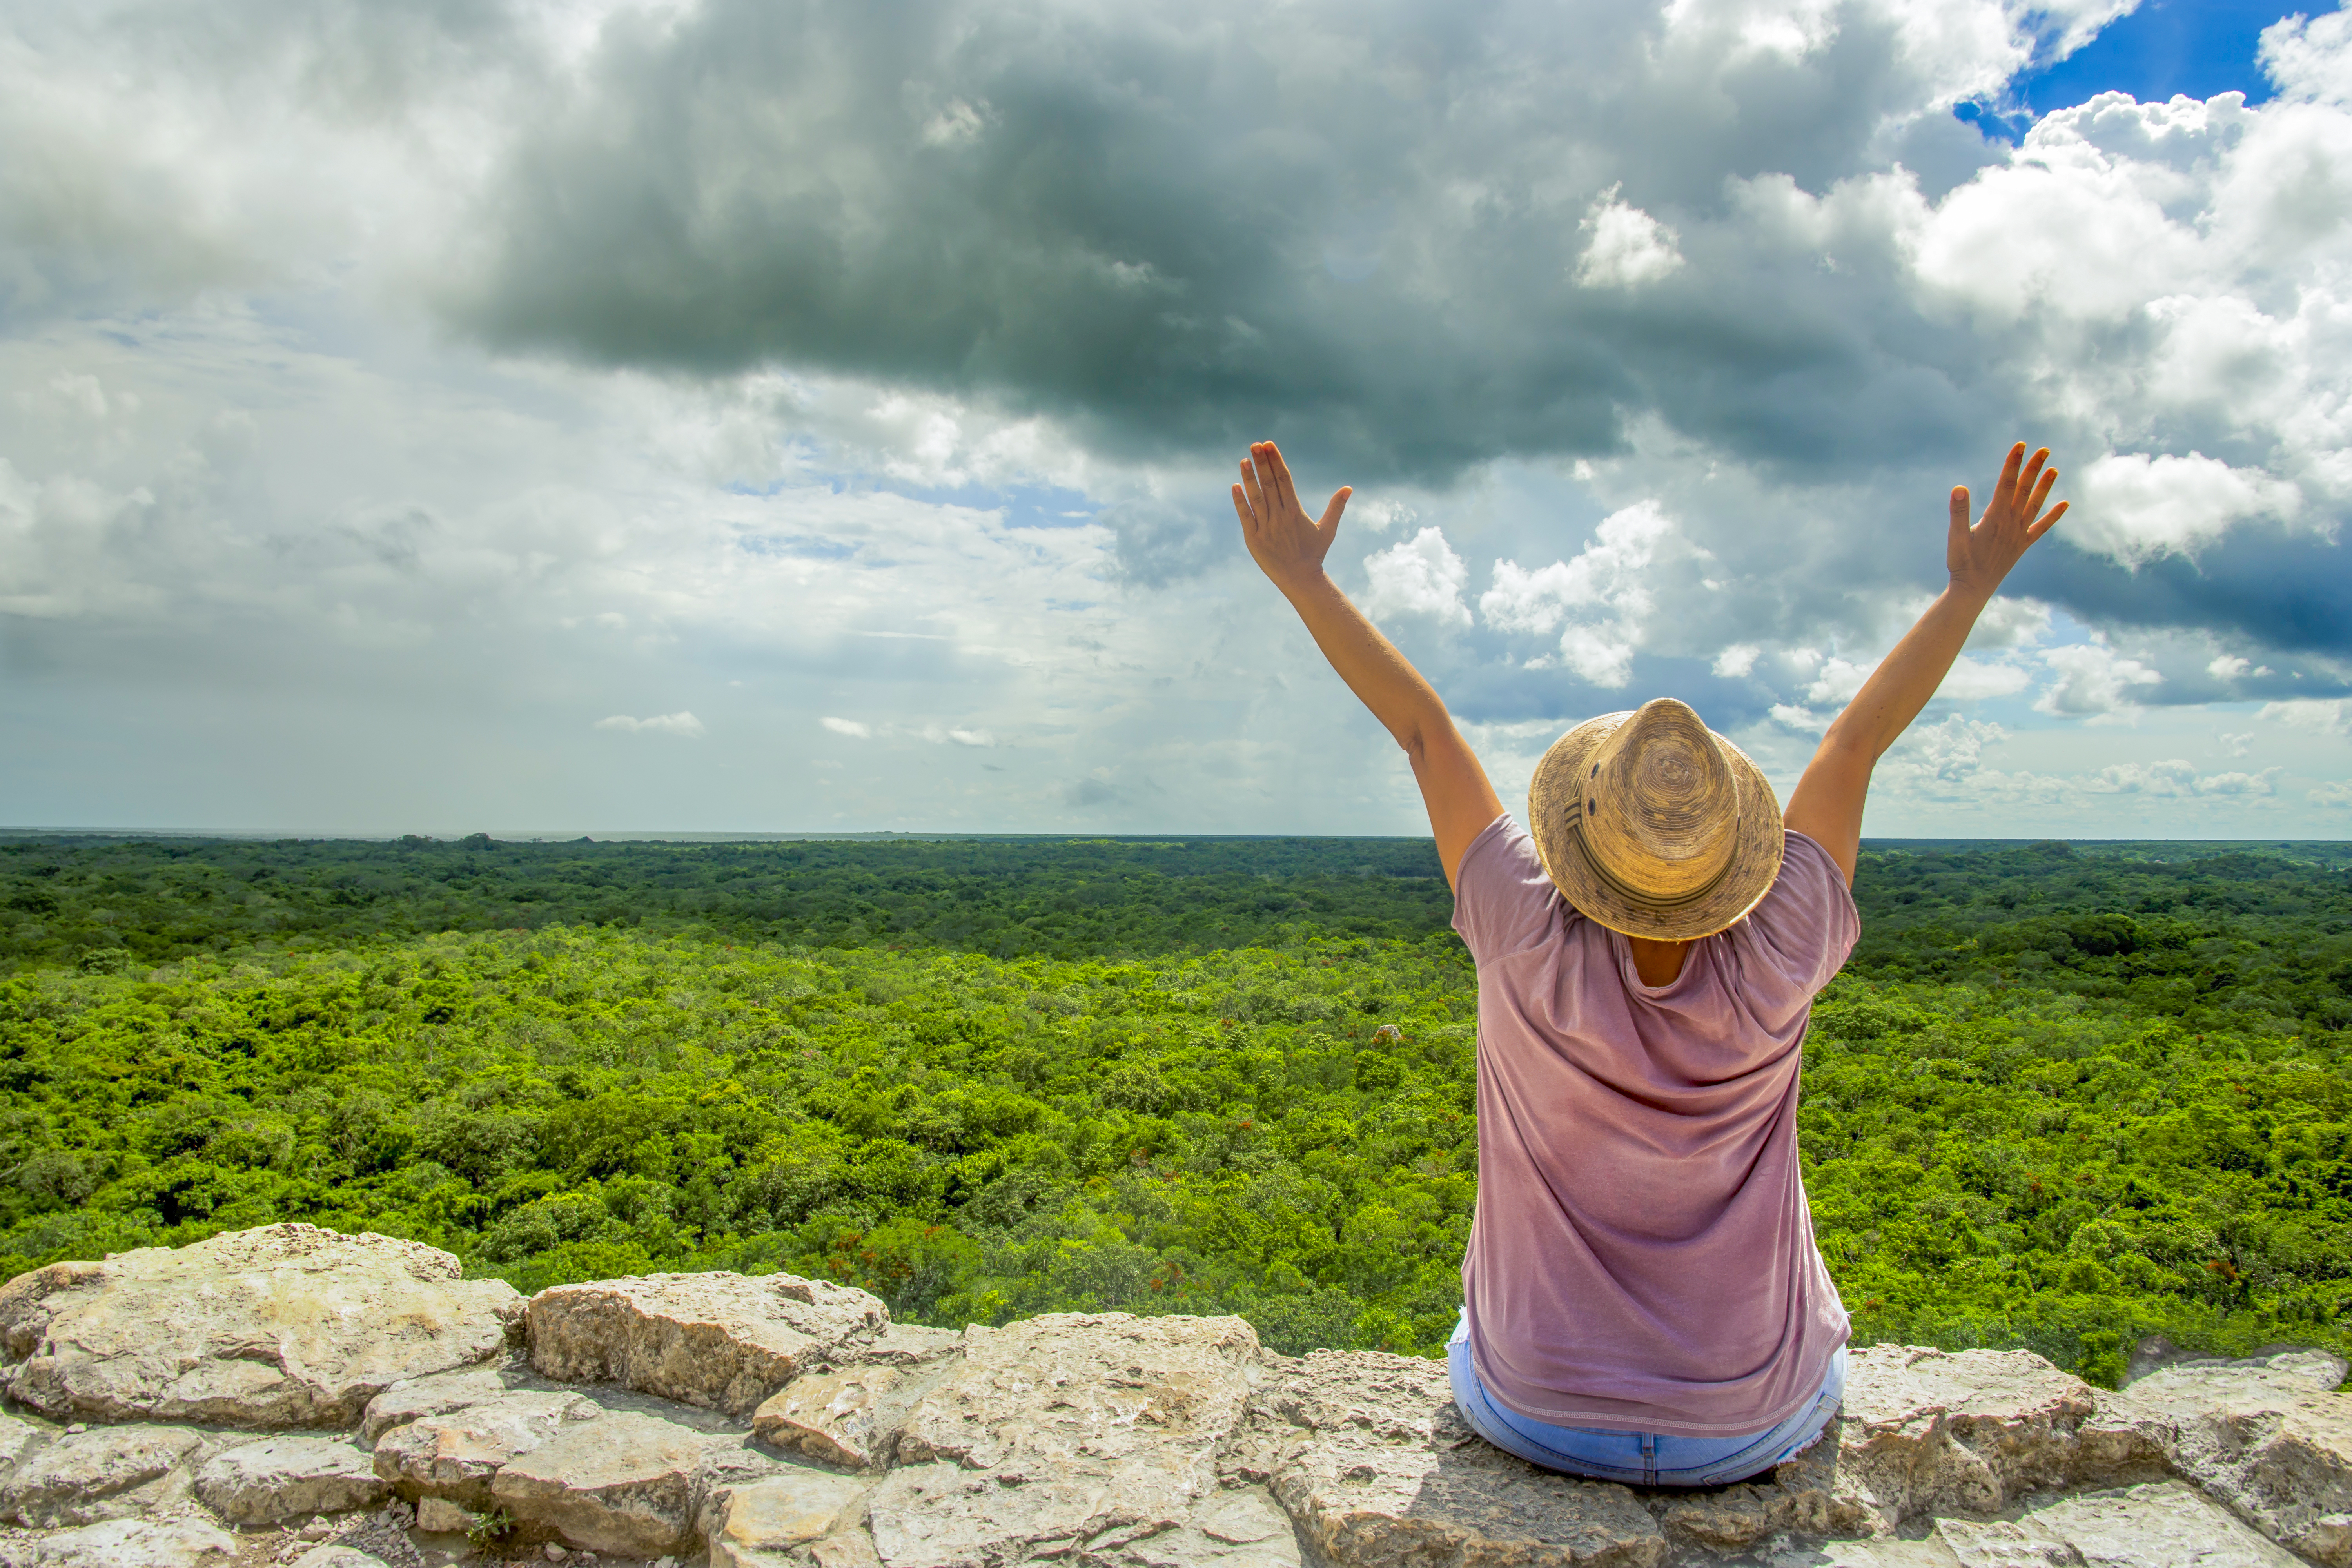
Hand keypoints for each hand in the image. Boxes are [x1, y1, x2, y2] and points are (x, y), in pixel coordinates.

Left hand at [1232, 441, 1350, 594]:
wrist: (1300, 579)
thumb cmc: (1313, 554)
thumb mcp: (1328, 529)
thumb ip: (1336, 507)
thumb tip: (1348, 488)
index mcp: (1295, 510)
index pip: (1284, 479)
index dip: (1276, 460)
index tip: (1268, 445)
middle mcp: (1280, 516)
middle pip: (1270, 483)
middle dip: (1262, 462)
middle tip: (1256, 444)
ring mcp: (1266, 527)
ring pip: (1256, 497)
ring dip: (1249, 478)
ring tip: (1244, 459)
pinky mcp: (1254, 539)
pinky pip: (1245, 516)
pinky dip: (1240, 502)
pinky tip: (1235, 486)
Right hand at [1948, 442, 2065, 599]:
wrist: (1974, 589)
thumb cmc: (1961, 563)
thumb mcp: (1956, 537)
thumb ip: (1959, 512)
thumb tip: (1959, 488)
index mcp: (1995, 518)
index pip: (2006, 484)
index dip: (2013, 463)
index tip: (2020, 446)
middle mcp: (2011, 523)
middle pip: (2024, 490)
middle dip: (2033, 468)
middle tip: (2044, 449)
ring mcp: (2019, 533)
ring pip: (2035, 504)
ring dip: (2045, 486)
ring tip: (2054, 469)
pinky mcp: (2023, 544)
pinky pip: (2042, 527)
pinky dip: (2054, 516)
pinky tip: (2065, 504)